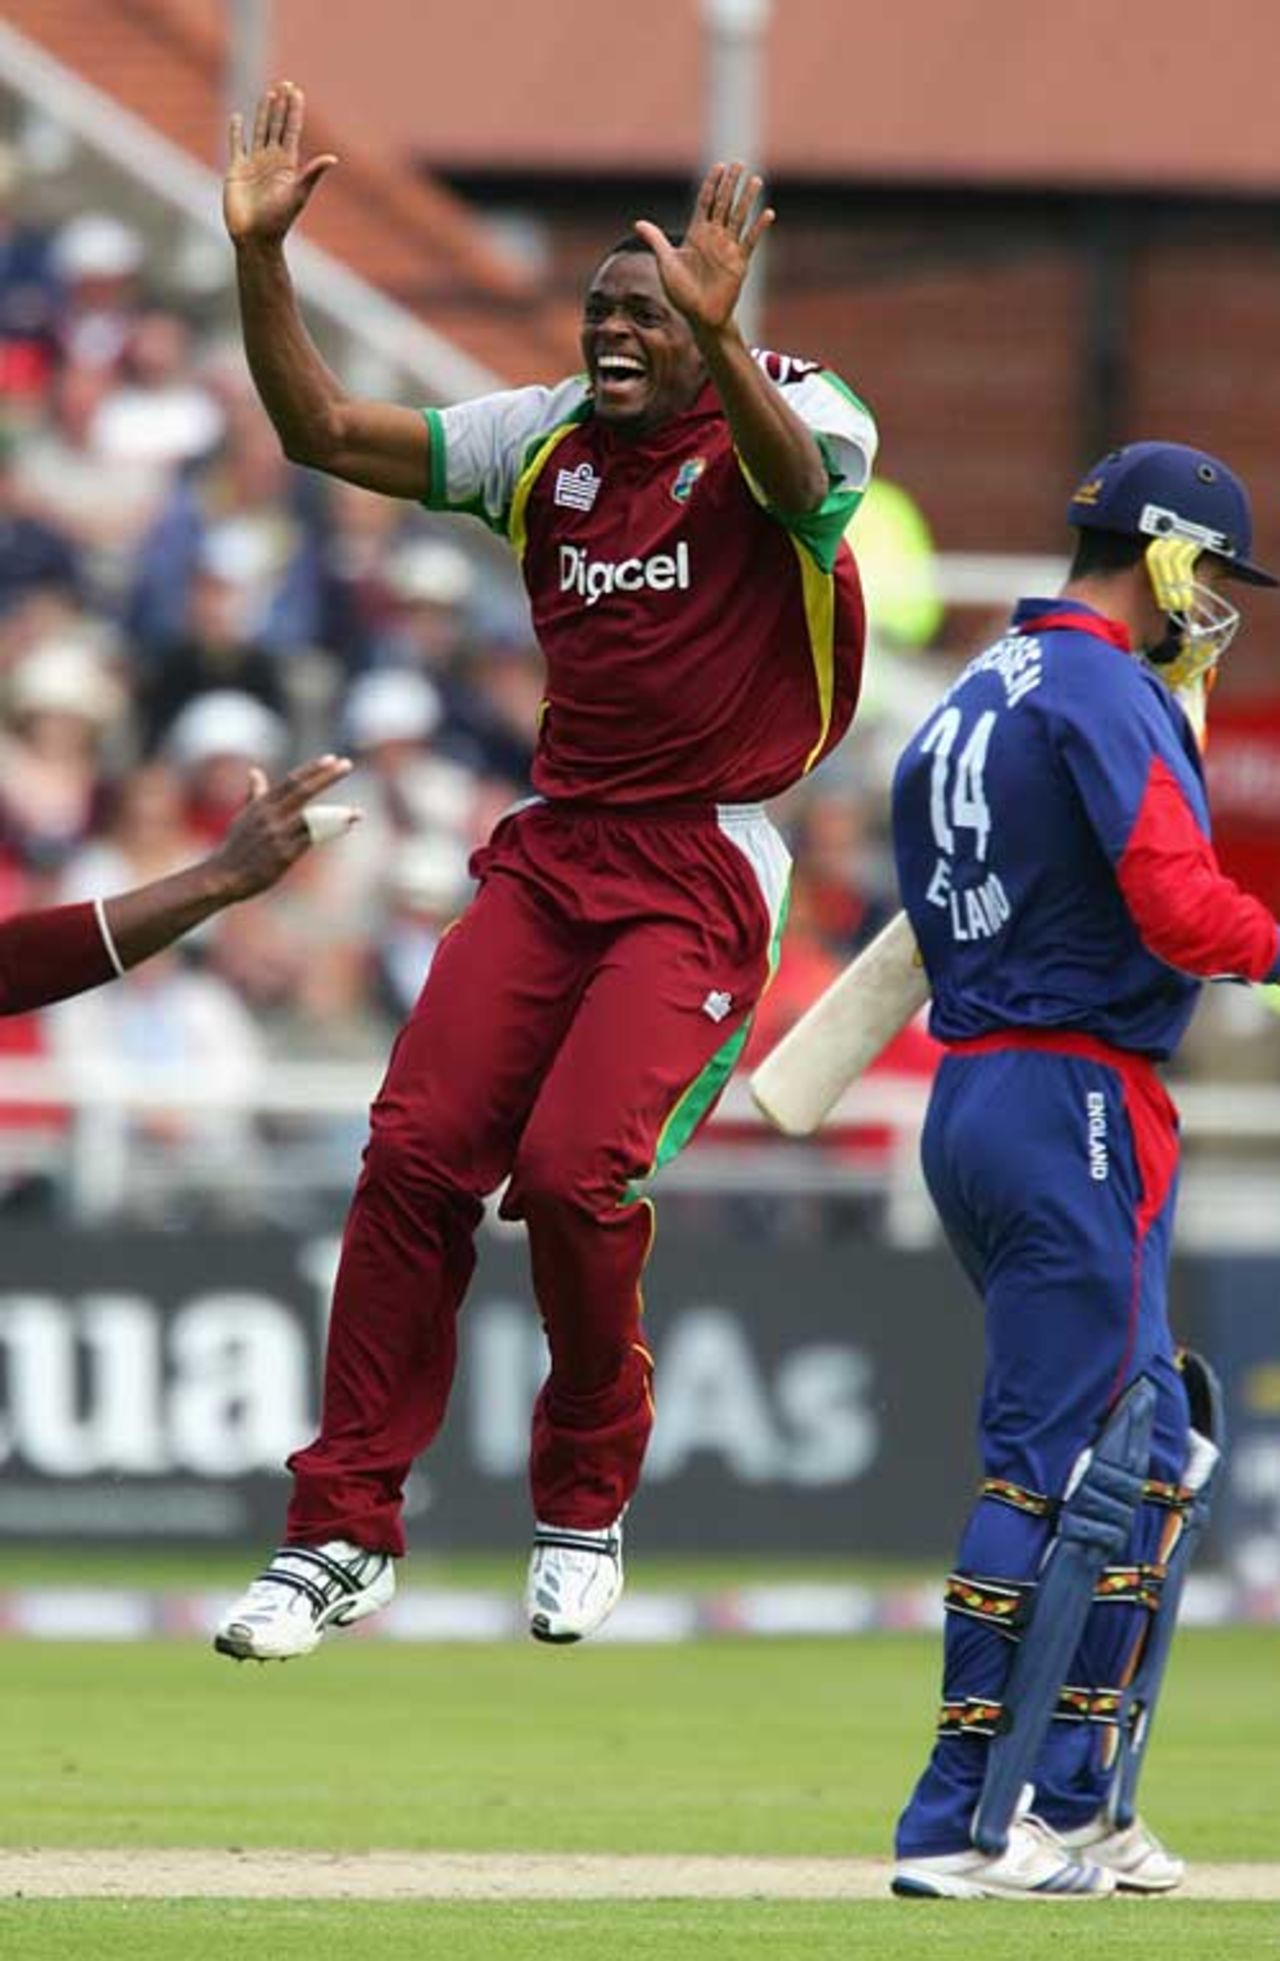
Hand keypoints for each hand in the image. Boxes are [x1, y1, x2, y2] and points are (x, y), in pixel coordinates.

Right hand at [210, 755, 358, 899]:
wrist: (223, 876)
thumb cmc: (235, 847)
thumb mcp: (243, 817)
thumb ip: (254, 795)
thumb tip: (255, 772)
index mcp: (261, 805)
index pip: (292, 781)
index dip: (313, 769)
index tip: (332, 759)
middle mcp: (270, 816)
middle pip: (303, 790)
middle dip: (327, 777)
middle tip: (347, 764)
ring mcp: (277, 835)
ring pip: (312, 817)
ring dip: (337, 815)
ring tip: (358, 813)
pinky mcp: (284, 855)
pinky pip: (311, 840)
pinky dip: (329, 832)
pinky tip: (346, 826)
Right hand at [224, 81, 337, 245]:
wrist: (254, 238)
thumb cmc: (278, 221)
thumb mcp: (297, 195)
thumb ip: (312, 174)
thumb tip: (333, 158)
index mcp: (287, 165)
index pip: (291, 130)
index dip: (294, 111)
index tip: (297, 91)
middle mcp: (271, 161)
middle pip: (276, 126)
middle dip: (281, 106)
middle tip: (285, 84)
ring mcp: (254, 164)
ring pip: (259, 131)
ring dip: (264, 113)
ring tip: (269, 93)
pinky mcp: (236, 170)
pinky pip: (236, 145)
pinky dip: (236, 132)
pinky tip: (238, 118)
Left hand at [633, 162, 773, 337]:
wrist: (698, 316)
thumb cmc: (681, 292)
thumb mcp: (666, 262)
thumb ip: (656, 240)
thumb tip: (638, 223)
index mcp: (696, 234)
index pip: (706, 202)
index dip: (712, 184)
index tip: (719, 167)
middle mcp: (714, 237)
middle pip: (724, 204)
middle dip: (730, 184)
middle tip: (739, 164)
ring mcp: (728, 248)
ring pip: (739, 217)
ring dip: (747, 200)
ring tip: (755, 180)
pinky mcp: (739, 262)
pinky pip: (750, 242)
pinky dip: (758, 228)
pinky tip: (768, 213)